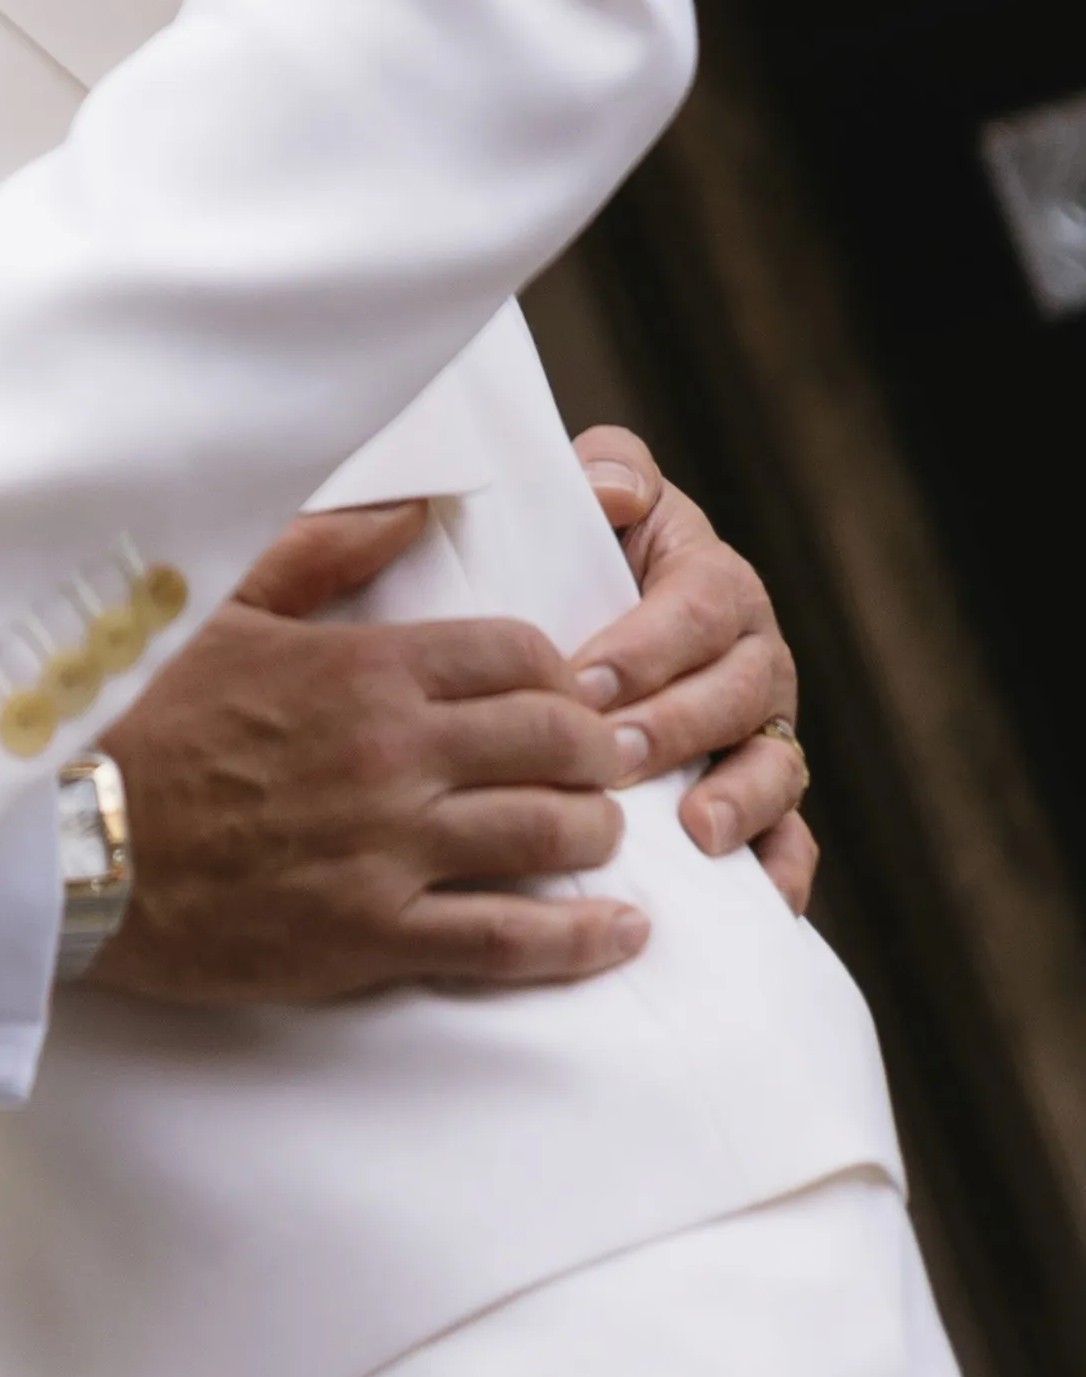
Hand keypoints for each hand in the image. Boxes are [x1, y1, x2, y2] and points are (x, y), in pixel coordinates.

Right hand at [96, 499, 652, 1001]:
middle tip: (600, 763)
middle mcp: (392, 754)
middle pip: (556, 743)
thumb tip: (417, 508)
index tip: (563, 692)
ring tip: (599, 834)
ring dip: (596, 835)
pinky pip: (509, 944)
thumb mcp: (221, 605)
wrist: (61, 835)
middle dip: (598, 751)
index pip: (518, 656)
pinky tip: (619, 934)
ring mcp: (387, 851)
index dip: (561, 674)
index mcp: (362, 666)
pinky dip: (581, 940)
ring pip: (549, 838)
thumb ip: (327, 552)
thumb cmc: (135, 711)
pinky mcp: (370, 938)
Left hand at [569, 425, 816, 910]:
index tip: (584, 678)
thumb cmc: (595, 549)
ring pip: (774, 768)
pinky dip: (782, 872)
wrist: (600, 607)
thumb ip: (611, 470)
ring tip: (693, 832)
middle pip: (734, 694)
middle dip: (673, 727)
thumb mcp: (603, 491)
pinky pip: (792, 839)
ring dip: (738, 802)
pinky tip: (760, 906)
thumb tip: (615, 495)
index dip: (644, 646)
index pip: (695, 611)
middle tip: (611, 756)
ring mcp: (766, 731)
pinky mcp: (765, 797)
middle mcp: (756, 658)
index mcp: (718, 582)